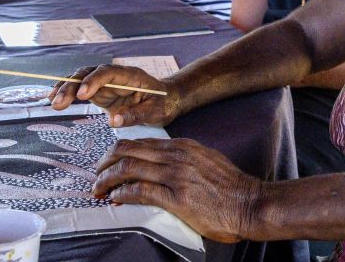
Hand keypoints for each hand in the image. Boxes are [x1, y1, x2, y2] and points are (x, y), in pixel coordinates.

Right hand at [49, 64, 181, 126]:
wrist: (167, 100)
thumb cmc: (164, 103)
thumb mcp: (155, 111)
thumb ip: (135, 115)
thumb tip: (113, 121)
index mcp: (130, 75)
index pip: (108, 72)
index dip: (93, 81)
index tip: (82, 95)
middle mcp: (115, 76)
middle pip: (89, 73)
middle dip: (72, 85)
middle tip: (59, 102)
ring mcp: (106, 83)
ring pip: (81, 79)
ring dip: (66, 88)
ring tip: (52, 102)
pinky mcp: (100, 93)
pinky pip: (80, 89)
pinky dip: (67, 93)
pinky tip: (54, 100)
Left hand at [93, 138, 263, 242]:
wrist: (249, 203)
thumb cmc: (230, 187)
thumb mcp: (205, 160)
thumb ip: (183, 159)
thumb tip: (162, 164)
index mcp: (182, 146)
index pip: (140, 142)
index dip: (119, 152)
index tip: (108, 163)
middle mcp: (176, 156)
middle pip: (128, 150)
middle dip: (105, 162)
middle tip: (96, 174)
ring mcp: (175, 175)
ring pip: (128, 168)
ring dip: (107, 180)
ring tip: (98, 190)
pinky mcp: (176, 197)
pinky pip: (139, 191)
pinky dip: (122, 194)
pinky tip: (115, 200)